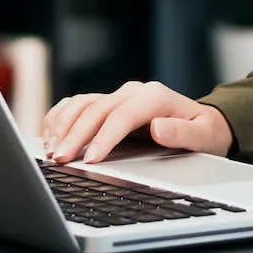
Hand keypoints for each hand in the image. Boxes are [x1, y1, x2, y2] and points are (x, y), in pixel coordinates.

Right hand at [39, 82, 234, 163]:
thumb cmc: (204, 133)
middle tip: (59, 160)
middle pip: (95, 110)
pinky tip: (48, 135)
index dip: (102, 138)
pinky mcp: (107, 103)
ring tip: (51, 150)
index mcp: (154, 96)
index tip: (89, 160)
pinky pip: (77, 105)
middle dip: (74, 135)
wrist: (202, 122)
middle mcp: (132, 92)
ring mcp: (117, 96)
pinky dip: (60, 117)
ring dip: (62, 126)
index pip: (121, 116)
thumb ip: (183, 133)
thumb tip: (158, 128)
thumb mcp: (204, 136)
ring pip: (81, 104)